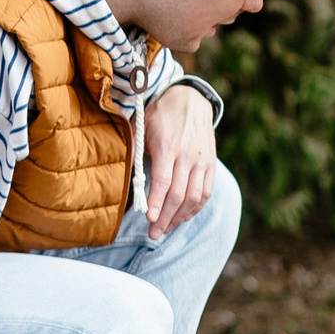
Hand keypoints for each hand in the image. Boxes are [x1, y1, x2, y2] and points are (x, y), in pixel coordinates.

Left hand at [142, 83, 219, 237]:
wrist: (190, 99)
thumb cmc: (161, 115)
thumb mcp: (142, 126)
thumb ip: (134, 152)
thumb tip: (124, 178)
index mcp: (169, 146)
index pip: (163, 181)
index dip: (156, 203)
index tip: (148, 219)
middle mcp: (188, 155)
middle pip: (179, 195)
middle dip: (165, 218)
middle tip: (153, 234)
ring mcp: (202, 161)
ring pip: (194, 197)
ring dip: (180, 217)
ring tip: (166, 229)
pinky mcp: (210, 164)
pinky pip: (206, 192)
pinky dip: (195, 208)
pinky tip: (182, 217)